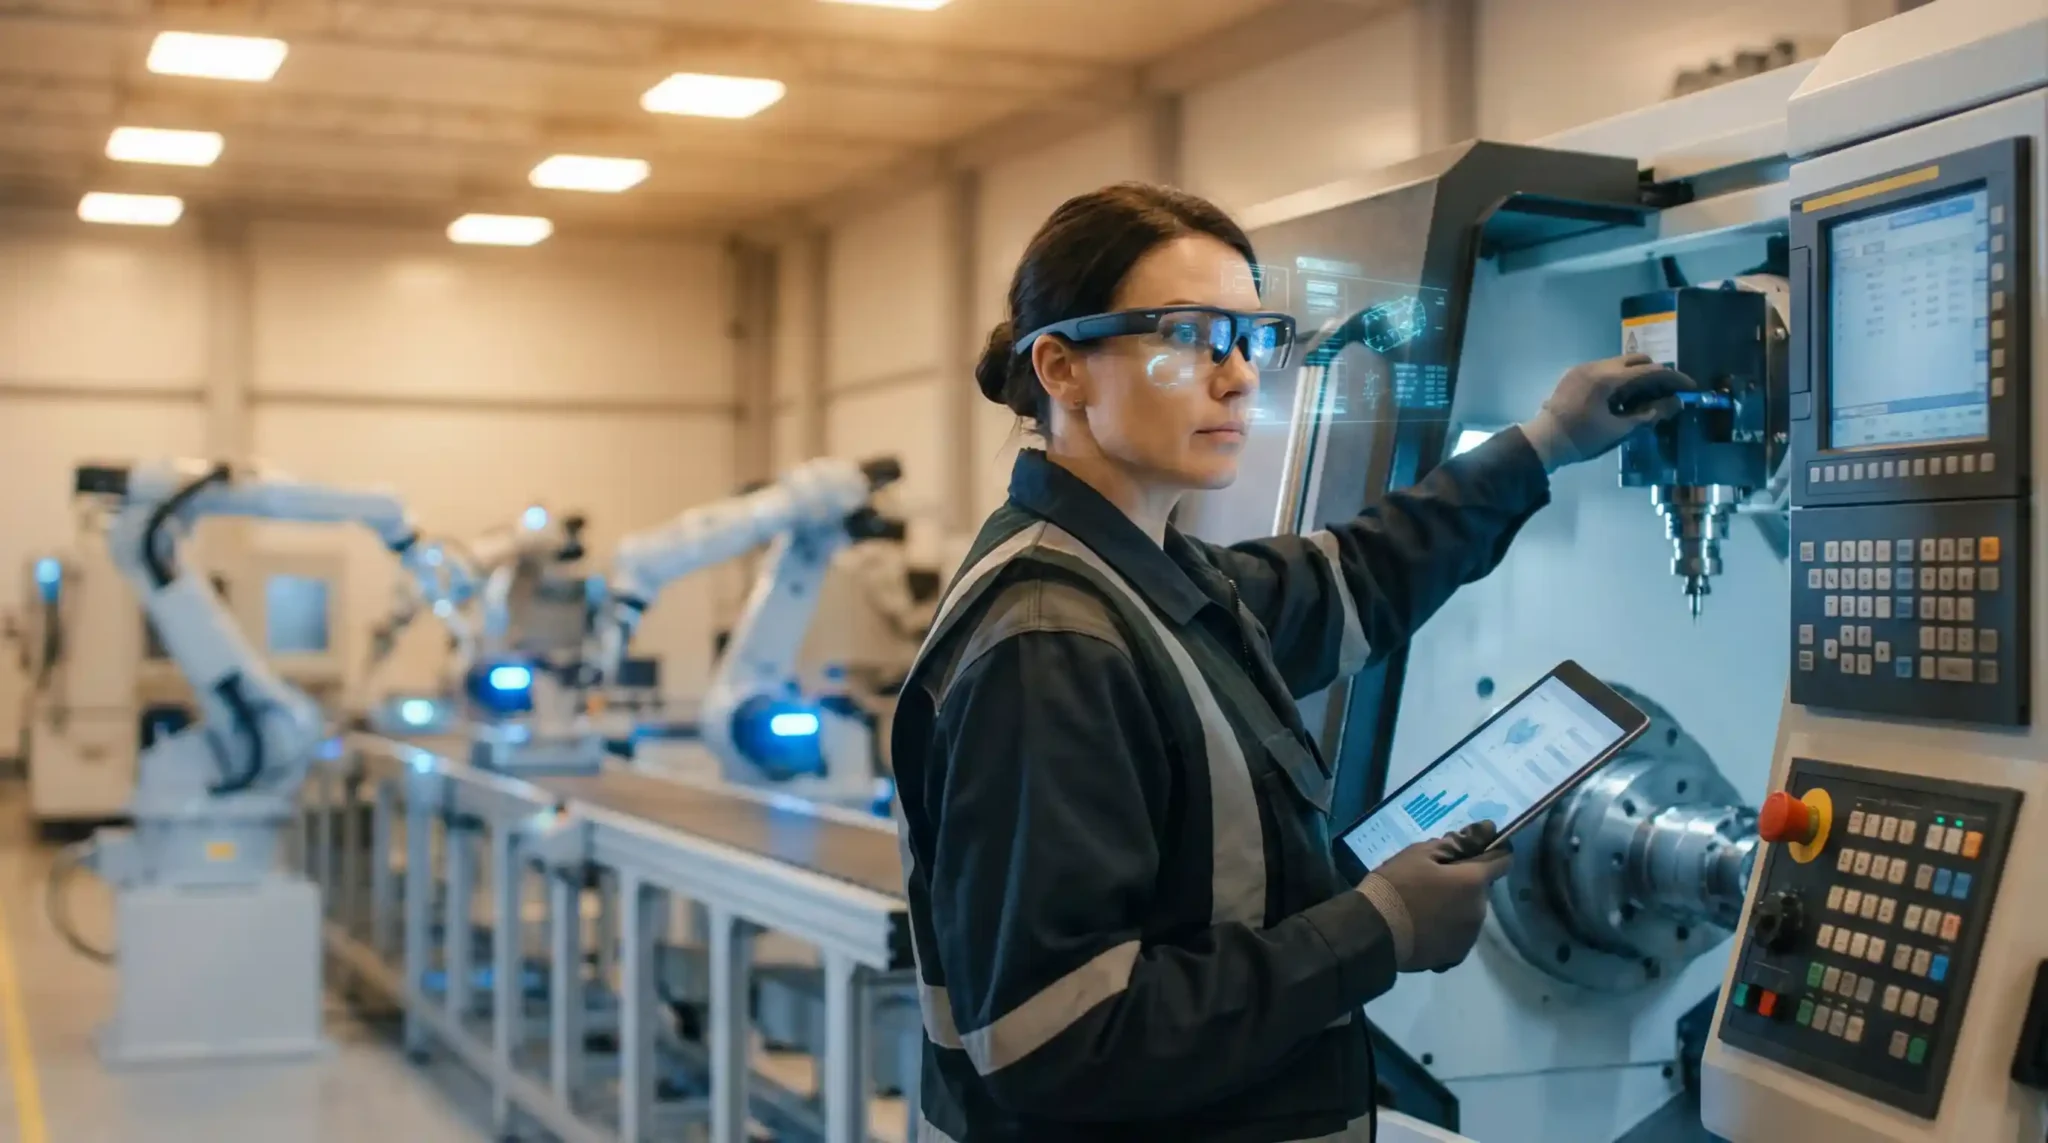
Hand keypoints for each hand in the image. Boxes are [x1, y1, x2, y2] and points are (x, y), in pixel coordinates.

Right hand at [1357, 821, 1513, 972]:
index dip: (1493, 851)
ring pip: (1470, 911)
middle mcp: (1480, 909)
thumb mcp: (1419, 853)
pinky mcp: (1457, 955)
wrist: (1373, 931)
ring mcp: (1470, 935)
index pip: (1503, 860)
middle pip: (1481, 888)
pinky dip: (1449, 927)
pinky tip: (1425, 926)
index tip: (1474, 849)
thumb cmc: (1396, 885)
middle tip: (1433, 879)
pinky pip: (1460, 933)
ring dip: (1457, 905)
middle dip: (1464, 881)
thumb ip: (1457, 842)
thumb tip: (1488, 828)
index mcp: (1473, 881)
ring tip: (1425, 906)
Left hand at [1520, 354, 1698, 470]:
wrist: (1544, 441)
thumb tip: (1675, 404)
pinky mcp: (1575, 373)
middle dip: (1655, 373)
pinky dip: (1619, 377)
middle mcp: (1596, 366)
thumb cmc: (1582, 439)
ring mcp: (1583, 367)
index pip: (1650, 370)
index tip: (1688, 387)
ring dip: (1636, 375)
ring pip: (1620, 362)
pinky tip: (1621, 398)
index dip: (1673, 378)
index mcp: (1608, 379)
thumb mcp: (1619, 430)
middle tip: (1665, 393)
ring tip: (1643, 398)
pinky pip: (1604, 368)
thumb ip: (1648, 414)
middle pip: (1636, 359)